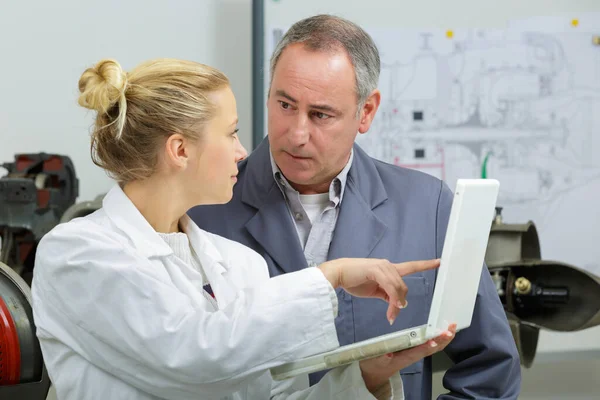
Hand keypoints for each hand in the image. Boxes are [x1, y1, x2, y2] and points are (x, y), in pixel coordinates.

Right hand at [318, 258, 439, 324]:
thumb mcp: (374, 290)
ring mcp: (383, 267)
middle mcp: (388, 265)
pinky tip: (392, 309)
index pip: (410, 266)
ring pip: (398, 288)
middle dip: (400, 302)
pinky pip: (390, 288)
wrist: (338, 273)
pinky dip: (393, 299)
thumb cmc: (354, 280)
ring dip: (396, 304)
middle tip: (393, 315)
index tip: (439, 262)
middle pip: (403, 286)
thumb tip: (400, 303)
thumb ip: (387, 294)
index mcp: (389, 269)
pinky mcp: (377, 270)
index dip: (425, 264)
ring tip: (391, 315)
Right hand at [359, 324, 456, 392]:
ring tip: (451, 328)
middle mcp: (413, 355)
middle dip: (443, 339)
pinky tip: (442, 333)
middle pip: (432, 348)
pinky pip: (429, 345)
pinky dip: (437, 338)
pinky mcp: (413, 351)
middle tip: (451, 328)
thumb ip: (382, 357)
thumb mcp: (376, 361)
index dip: (429, 345)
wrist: (375, 374)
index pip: (421, 351)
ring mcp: (414, 353)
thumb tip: (388, 353)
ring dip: (443, 338)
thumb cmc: (376, 366)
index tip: (437, 339)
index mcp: (405, 357)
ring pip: (433, 347)